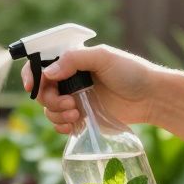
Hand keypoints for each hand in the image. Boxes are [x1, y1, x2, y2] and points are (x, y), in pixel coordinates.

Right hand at [20, 45, 163, 132]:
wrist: (151, 98)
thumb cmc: (131, 72)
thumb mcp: (103, 57)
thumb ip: (74, 60)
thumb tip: (48, 73)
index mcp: (71, 61)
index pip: (40, 64)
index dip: (31, 75)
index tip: (32, 87)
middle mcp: (69, 79)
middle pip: (42, 90)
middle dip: (50, 99)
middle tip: (69, 104)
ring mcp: (74, 99)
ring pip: (48, 108)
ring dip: (56, 114)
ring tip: (78, 115)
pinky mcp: (81, 117)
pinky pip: (59, 123)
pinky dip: (60, 126)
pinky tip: (73, 126)